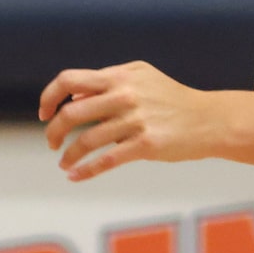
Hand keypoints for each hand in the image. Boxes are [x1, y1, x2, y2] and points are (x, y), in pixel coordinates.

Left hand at [40, 60, 222, 179]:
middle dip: (54, 131)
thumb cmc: (171, 99)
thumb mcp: (141, 77)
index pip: (70, 80)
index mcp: (119, 76)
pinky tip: (75, 176)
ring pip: (87, 140)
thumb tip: (73, 98)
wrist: (209, 120)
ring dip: (69, 155)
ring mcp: (135, 120)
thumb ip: (108, 82)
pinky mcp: (146, 144)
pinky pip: (106, 160)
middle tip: (51, 143)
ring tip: (65, 163)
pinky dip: (85, 170)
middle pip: (72, 113)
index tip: (44, 113)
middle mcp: (125, 95)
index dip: (50, 96)